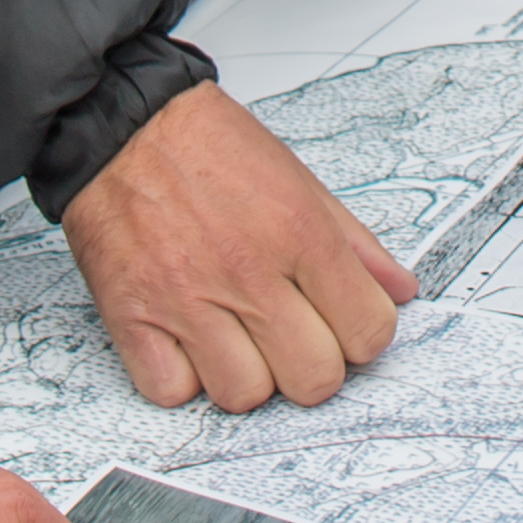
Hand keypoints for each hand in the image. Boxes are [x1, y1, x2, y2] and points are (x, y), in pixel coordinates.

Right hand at [54, 84, 416, 411]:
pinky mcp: (133, 318)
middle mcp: (246, 271)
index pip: (368, 331)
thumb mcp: (299, 179)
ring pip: (245, 396)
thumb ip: (355, 242)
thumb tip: (399, 291)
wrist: (122, 126)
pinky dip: (184, 379)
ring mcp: (186, 300)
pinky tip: (189, 345)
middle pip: (314, 379)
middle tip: (292, 337)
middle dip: (311, 366)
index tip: (343, 324)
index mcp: (298, 233)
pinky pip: (174, 392)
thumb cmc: (207, 147)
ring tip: (236, 339)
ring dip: (246, 376)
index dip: (362, 334)